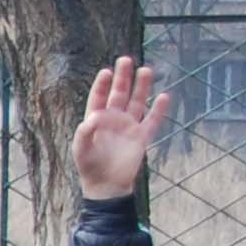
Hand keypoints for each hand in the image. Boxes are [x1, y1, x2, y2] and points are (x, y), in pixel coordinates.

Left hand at [70, 55, 168, 198]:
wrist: (106, 186)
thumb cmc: (89, 167)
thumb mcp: (80, 149)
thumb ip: (84, 133)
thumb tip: (93, 117)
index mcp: (96, 120)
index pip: (99, 97)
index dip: (103, 84)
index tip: (107, 71)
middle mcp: (113, 120)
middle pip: (119, 94)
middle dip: (123, 78)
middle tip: (126, 59)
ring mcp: (129, 127)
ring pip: (137, 102)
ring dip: (141, 87)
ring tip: (146, 70)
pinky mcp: (141, 137)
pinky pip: (152, 121)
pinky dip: (159, 110)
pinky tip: (164, 96)